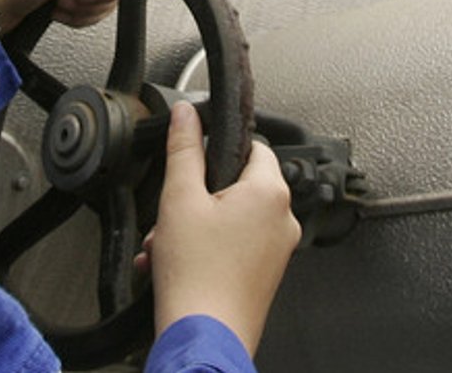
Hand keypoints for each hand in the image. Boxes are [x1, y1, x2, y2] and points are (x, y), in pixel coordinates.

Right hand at [138, 102, 300, 354]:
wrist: (203, 336)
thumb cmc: (197, 277)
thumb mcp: (179, 198)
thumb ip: (184, 149)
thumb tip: (187, 115)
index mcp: (270, 192)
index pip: (253, 146)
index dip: (217, 151)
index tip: (194, 164)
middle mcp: (283, 219)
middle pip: (238, 185)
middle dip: (198, 197)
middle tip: (173, 214)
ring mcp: (278, 249)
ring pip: (232, 218)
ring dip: (195, 225)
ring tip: (168, 244)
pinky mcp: (265, 273)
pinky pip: (235, 245)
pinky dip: (206, 248)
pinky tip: (176, 262)